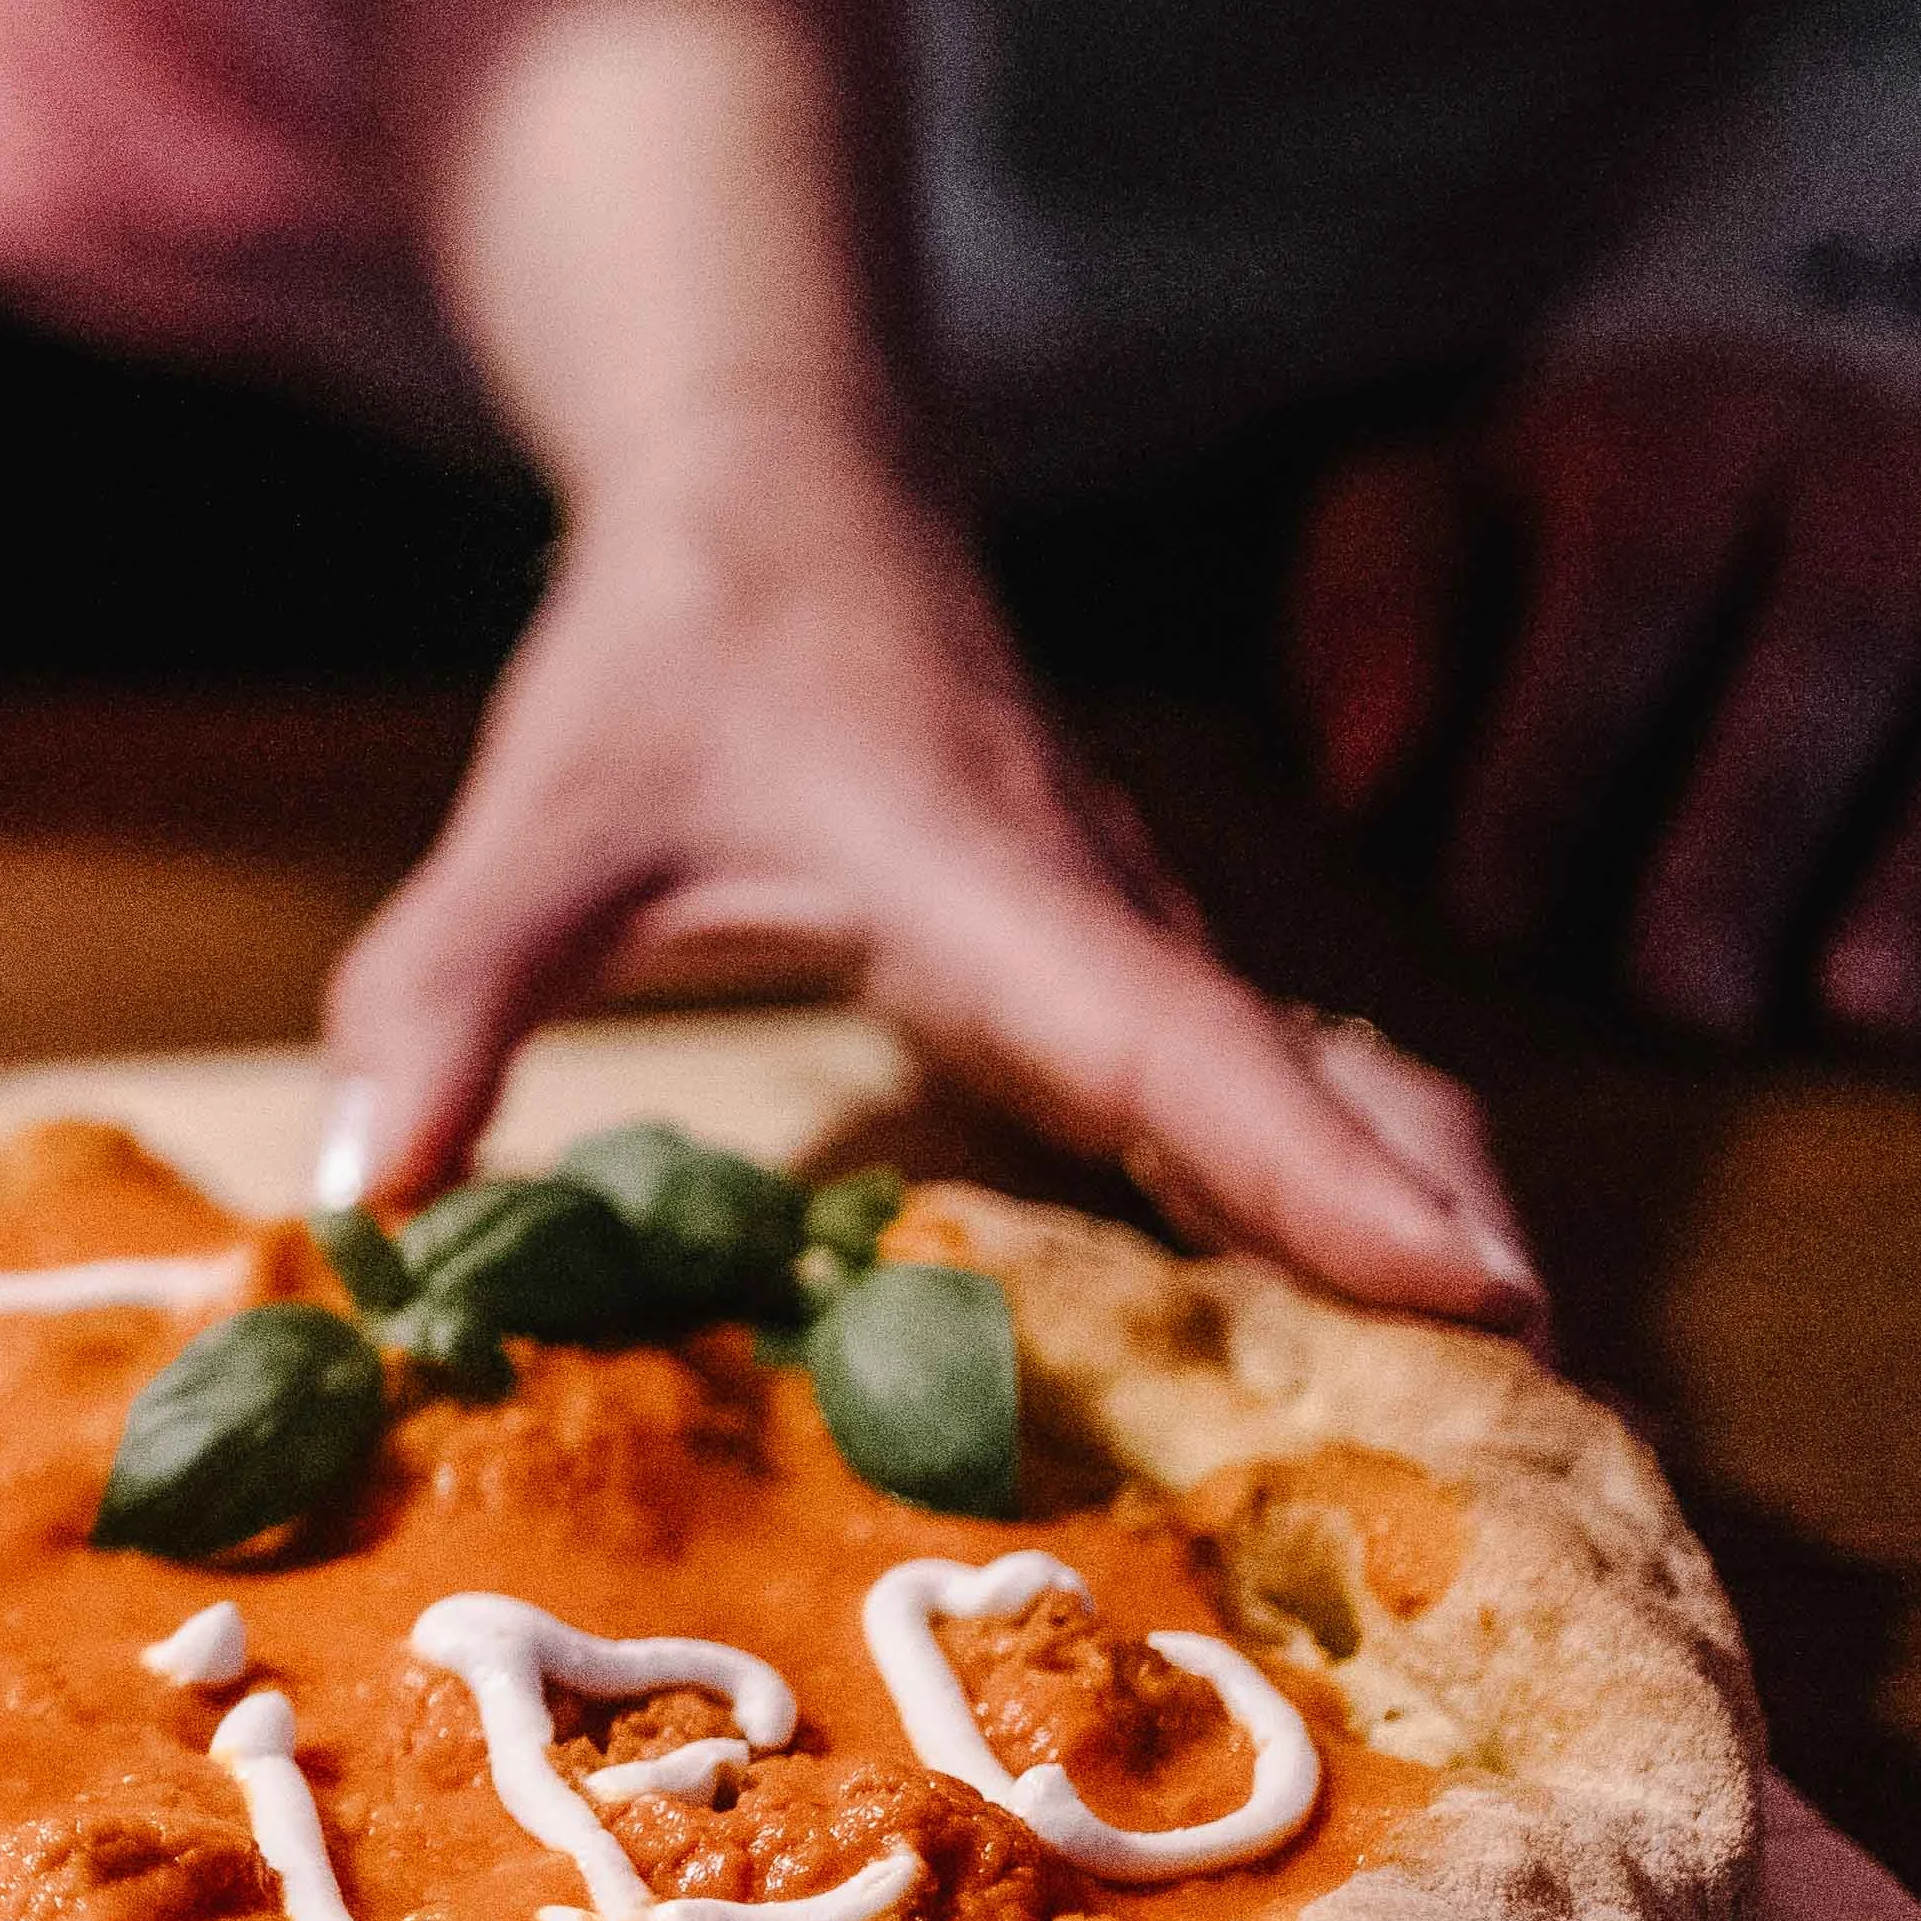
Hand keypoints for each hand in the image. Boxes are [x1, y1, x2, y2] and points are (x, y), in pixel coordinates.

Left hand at [320, 446, 1547, 1328]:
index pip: (1184, 1042)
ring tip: (1518, 1431)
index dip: (1321, 1171)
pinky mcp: (1122, 968)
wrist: (778, 490)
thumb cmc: (677, 647)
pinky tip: (1370, 1339)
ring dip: (1411, 1226)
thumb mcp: (544, 818)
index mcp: (990, 881)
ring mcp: (1132, 944)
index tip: (1474, 1287)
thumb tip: (364, 1191)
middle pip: (1320, 1082)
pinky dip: (1339, 1199)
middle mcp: (1103, 920)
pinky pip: (1261, 1092)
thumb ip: (447, 991)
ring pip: (1324, 1081)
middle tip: (1555, 1421)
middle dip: (1434, 1232)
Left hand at [1294, 339, 1920, 1041]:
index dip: (1562, 741)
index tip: (1489, 913)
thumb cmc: (1601, 521)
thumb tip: (1369, 775)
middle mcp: (1892, 464)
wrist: (1868, 387)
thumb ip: (1376, 607)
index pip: (1633, 568)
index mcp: (1691, 428)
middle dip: (1751, 826)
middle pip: (1834, 638)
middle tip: (1678, 1000)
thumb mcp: (1452, 507)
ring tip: (1869, 1012)